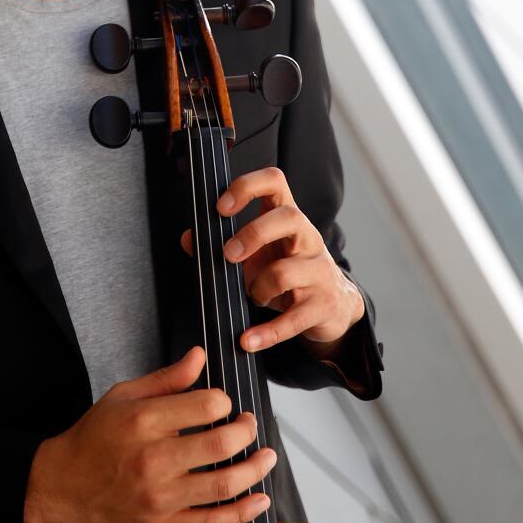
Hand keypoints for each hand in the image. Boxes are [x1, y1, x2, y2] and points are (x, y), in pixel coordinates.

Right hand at [23, 346, 275, 522]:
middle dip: (246, 431)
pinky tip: (260, 500)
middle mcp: (153, 459)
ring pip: (224, 485)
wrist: (60, 486)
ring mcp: (159, 497)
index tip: (223, 404)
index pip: (206, 405)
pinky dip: (243, 513)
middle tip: (250, 425)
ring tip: (267, 458)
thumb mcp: (122, 396)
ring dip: (255, 470)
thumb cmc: (93, 437)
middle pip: (221, 445)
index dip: (224, 402)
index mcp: (144, 421)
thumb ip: (166, 378)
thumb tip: (200, 356)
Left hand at [182, 166, 364, 355]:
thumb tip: (189, 238)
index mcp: (287, 217)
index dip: (248, 187)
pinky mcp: (323, 304)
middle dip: (254, 233)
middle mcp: (307, 237)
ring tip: (254, 295)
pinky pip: (294, 319)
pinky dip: (267, 333)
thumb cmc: (288, 270)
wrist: (333, 303)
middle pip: (289, 217)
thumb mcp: (256, 254)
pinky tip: (249, 339)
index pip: (275, 182)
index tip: (221, 206)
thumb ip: (220, 244)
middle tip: (228, 254)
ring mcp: (319, 270)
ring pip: (288, 271)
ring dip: (260, 287)